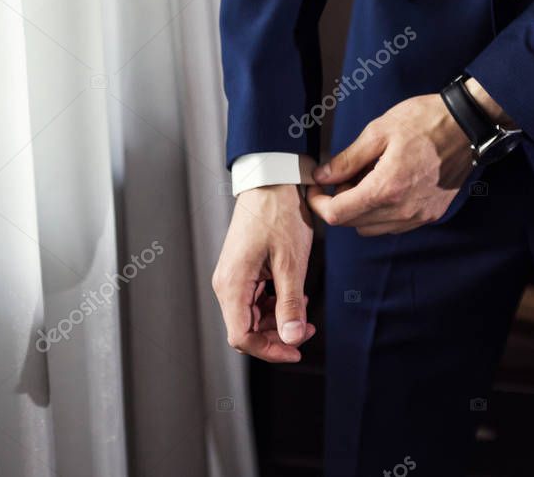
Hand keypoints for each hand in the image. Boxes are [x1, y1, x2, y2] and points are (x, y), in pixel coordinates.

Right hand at [212, 184, 316, 362]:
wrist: (271, 182)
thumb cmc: (279, 215)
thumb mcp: (291, 263)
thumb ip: (290, 304)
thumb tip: (292, 339)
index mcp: (232, 285)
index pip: (241, 337)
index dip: (269, 350)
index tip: (296, 350)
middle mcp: (226, 284)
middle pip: (246, 330)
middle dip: (277, 335)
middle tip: (307, 329)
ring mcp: (233, 277)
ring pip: (252, 317)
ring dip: (278, 320)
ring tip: (304, 310)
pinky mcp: (242, 271)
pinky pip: (255, 300)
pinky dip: (275, 304)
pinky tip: (295, 295)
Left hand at [307, 92, 474, 235]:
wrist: (467, 125)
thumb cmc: (424, 121)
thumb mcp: (377, 132)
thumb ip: (347, 159)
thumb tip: (322, 177)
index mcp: (386, 189)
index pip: (337, 214)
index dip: (318, 203)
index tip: (316, 188)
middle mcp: (402, 210)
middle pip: (352, 224)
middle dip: (339, 203)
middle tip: (343, 175)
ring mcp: (419, 216)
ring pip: (372, 228)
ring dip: (360, 210)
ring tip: (367, 179)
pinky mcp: (431, 215)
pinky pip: (394, 225)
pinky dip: (381, 212)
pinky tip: (386, 186)